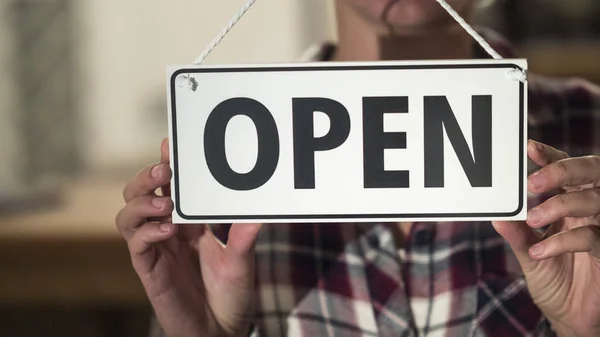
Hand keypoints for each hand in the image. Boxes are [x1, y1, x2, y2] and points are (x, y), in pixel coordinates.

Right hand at [115, 138, 261, 336]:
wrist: (222, 330)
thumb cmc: (232, 294)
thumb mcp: (242, 260)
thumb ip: (244, 236)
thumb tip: (261, 209)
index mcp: (189, 223)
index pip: (171, 187)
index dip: (166, 164)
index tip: (169, 144)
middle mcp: (169, 232)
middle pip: (141, 194)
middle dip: (146, 178)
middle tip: (164, 171)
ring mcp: (156, 250)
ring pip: (128, 216)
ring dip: (142, 203)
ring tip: (164, 204)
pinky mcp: (150, 270)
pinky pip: (136, 245)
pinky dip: (147, 232)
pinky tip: (168, 230)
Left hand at [492, 140, 599, 336]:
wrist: (572, 317)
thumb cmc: (554, 279)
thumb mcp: (529, 254)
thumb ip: (516, 234)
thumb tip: (495, 215)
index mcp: (569, 204)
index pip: (564, 171)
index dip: (550, 156)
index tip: (528, 148)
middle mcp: (589, 211)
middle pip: (590, 173)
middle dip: (563, 170)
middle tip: (534, 181)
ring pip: (593, 200)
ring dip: (559, 206)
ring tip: (532, 219)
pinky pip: (591, 237)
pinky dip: (562, 241)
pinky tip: (539, 251)